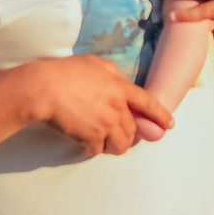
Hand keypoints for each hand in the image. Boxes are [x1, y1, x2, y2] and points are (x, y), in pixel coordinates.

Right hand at [29, 59, 175, 153]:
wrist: (44, 88)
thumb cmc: (65, 72)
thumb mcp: (94, 63)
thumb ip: (112, 74)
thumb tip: (119, 82)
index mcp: (120, 87)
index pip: (148, 102)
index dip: (161, 115)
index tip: (169, 125)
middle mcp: (117, 106)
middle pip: (132, 129)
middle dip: (128, 137)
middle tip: (119, 139)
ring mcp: (106, 123)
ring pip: (119, 144)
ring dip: (112, 147)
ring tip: (102, 145)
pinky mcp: (92, 137)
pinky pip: (97, 150)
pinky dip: (91, 149)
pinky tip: (83, 144)